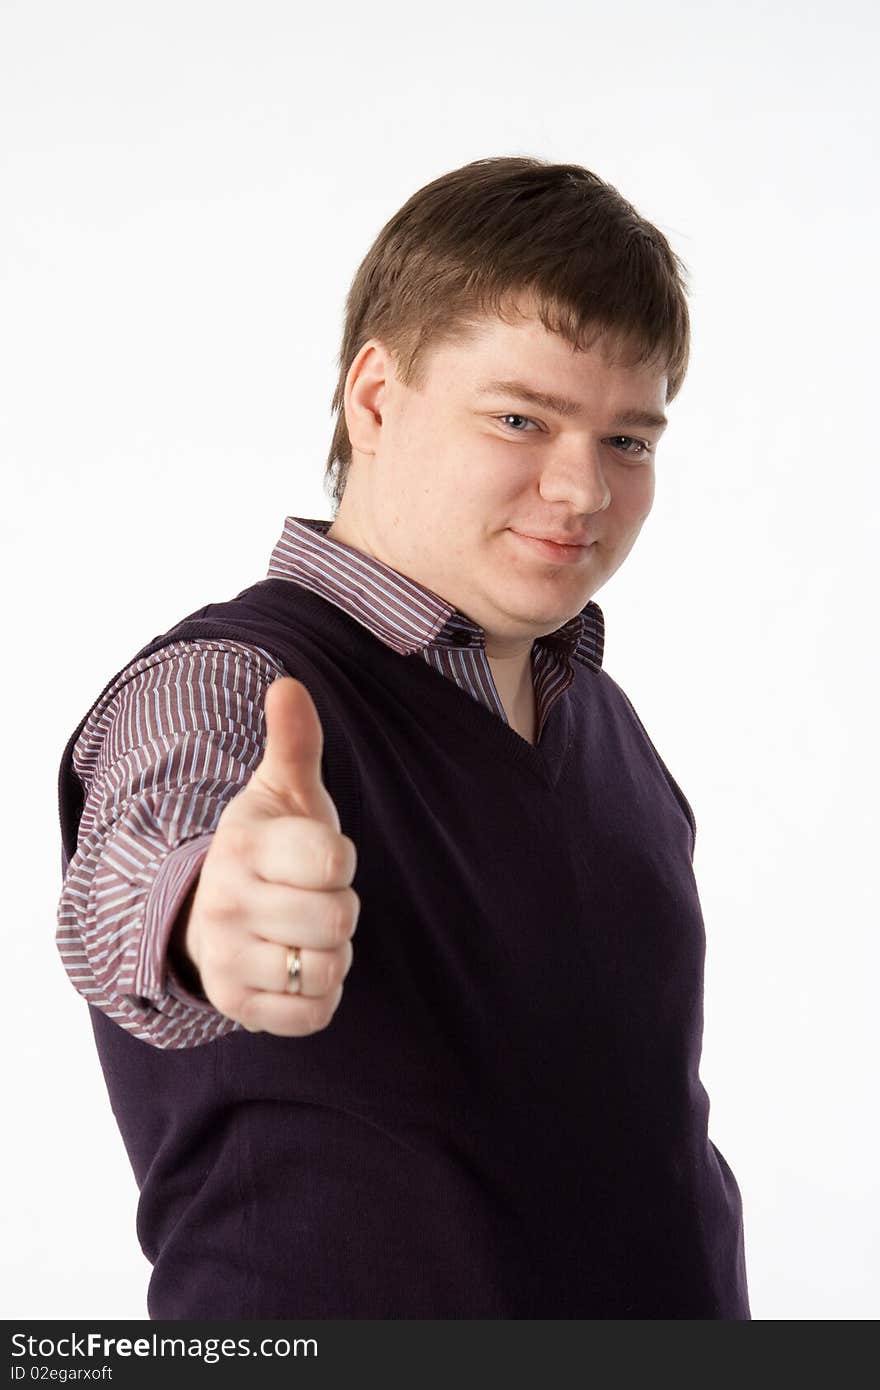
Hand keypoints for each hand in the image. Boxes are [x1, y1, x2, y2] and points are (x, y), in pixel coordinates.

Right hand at [176, 677, 358, 1035]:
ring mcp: (229, 959)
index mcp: (244, 847)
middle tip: (313, 896)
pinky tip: (299, 966)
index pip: (332, 861)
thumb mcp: (281, 791)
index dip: (341, 859)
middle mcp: (228, 905)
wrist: (208, 912)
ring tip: (305, 931)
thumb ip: (294, 741)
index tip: (321, 855)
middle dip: (340, 907)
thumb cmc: (268, 846)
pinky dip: (321, 994)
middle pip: (337, 920)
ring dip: (333, 953)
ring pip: (328, 969)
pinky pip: (314, 1014)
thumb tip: (288, 683)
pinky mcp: (239, 1006)